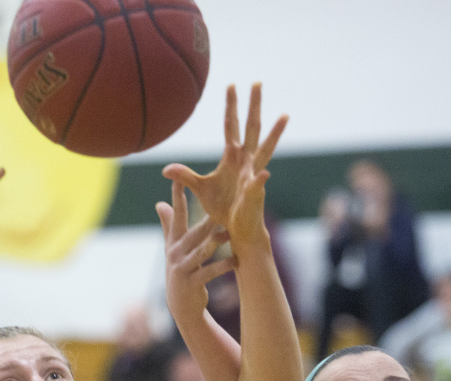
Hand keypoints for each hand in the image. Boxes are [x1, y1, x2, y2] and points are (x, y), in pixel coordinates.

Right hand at [157, 180, 233, 324]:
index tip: (179, 178)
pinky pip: (210, 272)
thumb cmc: (181, 271)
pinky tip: (236, 260)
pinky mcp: (192, 283)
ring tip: (230, 233)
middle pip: (193, 233)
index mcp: (173, 242)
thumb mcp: (172, 249)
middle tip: (219, 207)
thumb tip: (160, 203)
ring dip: (217, 242)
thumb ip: (168, 226)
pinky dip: (224, 266)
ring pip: (202, 252)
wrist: (181, 305)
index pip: (175, 215)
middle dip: (205, 220)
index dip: (177, 197)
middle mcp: (175, 254)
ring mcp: (183, 269)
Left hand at [162, 83, 286, 237]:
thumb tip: (166, 169)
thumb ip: (185, 176)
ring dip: (274, 134)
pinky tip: (264, 174)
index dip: (230, 106)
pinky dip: (259, 181)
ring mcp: (252, 175)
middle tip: (257, 82)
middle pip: (251, 128)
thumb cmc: (222, 207)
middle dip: (253, 106)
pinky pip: (256, 186)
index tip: (231, 84)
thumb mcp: (199, 189)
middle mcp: (246, 161)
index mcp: (233, 157)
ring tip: (284, 116)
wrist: (236, 228)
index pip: (230, 126)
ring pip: (265, 150)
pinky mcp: (254, 194)